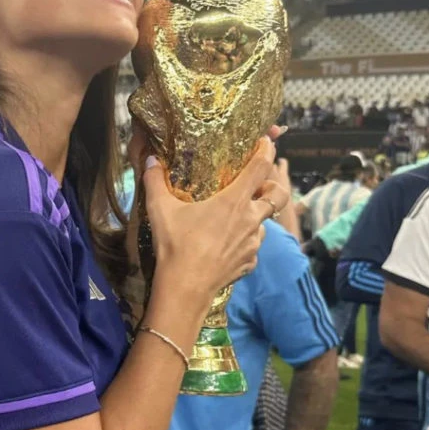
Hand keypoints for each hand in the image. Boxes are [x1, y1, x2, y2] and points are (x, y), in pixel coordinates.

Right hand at [141, 135, 287, 298]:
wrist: (185, 287)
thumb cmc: (176, 245)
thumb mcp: (160, 210)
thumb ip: (155, 181)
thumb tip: (150, 159)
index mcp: (234, 201)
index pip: (261, 166)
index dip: (267, 150)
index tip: (266, 142)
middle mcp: (251, 219)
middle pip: (279, 194)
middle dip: (274, 185)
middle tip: (260, 185)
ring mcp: (253, 243)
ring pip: (265, 223)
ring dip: (256, 217)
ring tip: (236, 220)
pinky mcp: (250, 262)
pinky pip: (253, 248)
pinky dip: (245, 243)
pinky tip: (228, 246)